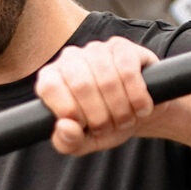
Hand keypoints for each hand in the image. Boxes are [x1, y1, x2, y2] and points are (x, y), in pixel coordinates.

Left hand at [34, 37, 159, 155]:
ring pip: (107, 80)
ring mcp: (96, 49)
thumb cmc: (105, 125)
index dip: (67, 110)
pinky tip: (141, 108)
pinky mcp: (123, 47)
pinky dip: (137, 96)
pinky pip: (128, 71)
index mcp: (51, 78)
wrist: (139, 113)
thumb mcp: (84, 142)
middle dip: (99, 116)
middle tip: (109, 128)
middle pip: (81, 85)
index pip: (49, 86)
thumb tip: (64, 126)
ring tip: (125, 121)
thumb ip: (67, 142)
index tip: (83, 125)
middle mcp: (70, 58)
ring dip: (120, 109)